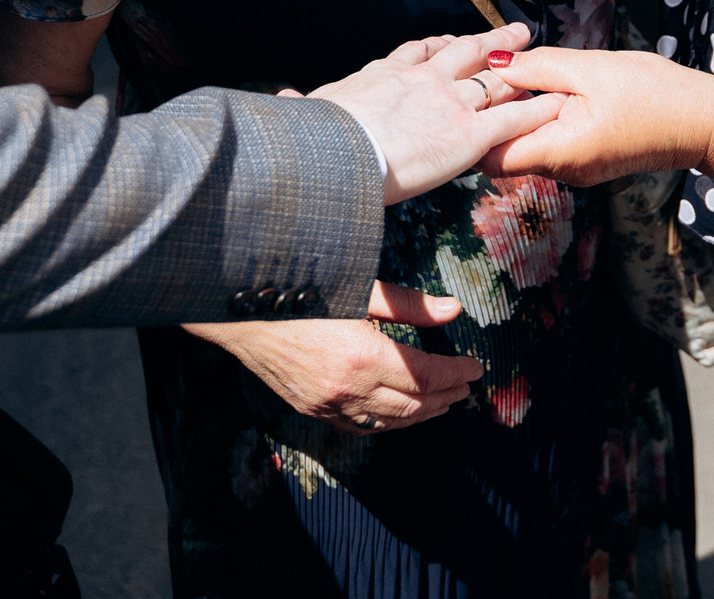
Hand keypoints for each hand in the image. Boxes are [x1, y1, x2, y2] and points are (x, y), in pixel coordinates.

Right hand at [184, 280, 481, 433]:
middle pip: (412, 405)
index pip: (425, 376)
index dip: (455, 374)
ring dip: (420, 414)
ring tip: (442, 402)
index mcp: (363, 357)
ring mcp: (327, 405)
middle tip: (465, 387)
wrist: (238, 310)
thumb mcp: (358, 287)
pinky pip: (359, 426)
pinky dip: (386, 423)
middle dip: (444, 397)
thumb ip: (408, 305)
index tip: (476, 368)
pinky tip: (397, 413)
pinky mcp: (311, 409)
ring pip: (388, 422)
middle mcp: (347, 389)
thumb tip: (453, 311)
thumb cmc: (298, 287)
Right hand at [311, 24, 563, 202]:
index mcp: (384, 75)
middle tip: (511, 31)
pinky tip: (555, 104)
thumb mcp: (307, 113)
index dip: (435, 47)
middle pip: (462, 52)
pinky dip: (536, 111)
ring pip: (493, 77)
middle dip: (487, 41)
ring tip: (537, 49)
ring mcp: (449, 103)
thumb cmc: (316, 138)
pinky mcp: (470, 134)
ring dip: (518, 62)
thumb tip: (280, 99)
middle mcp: (422, 80)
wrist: (336, 153)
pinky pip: (512, 119)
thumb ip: (300, 107)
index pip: (415, 53)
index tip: (445, 42)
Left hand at [483, 48, 713, 183]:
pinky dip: (540, 118)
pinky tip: (544, 88)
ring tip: (515, 74)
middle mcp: (563, 172)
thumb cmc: (654, 93)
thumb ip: (537, 67)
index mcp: (561, 152)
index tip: (467, 91)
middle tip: (484, 74)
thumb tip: (492, 64)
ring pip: (527, 147)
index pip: (490, 157)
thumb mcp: (591, 68)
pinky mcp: (587, 162)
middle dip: (491, 117)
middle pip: (505, 153)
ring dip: (517, 114)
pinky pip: (549, 144)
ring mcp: (576, 170)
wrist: (703, 122)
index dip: (472, 126)